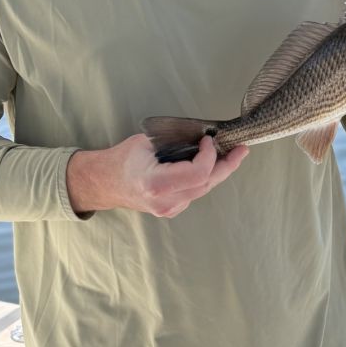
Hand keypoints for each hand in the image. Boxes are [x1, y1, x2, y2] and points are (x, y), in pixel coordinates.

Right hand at [67, 133, 248, 217]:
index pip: (197, 174)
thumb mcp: (146, 142)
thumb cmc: (122, 158)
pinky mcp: (170, 210)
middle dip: (227, 165)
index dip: (210, 156)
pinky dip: (206, 178)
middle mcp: (164, 201)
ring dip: (219, 171)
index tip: (209, 140)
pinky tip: (211, 165)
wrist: (103, 183)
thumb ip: (174, 142)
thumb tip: (201, 136)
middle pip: (206, 185)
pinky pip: (195, 193)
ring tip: (230, 154)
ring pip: (203, 190)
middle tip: (242, 150)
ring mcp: (168, 209)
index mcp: (155, 184)